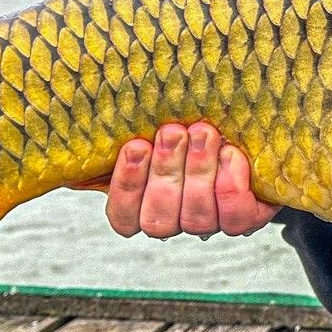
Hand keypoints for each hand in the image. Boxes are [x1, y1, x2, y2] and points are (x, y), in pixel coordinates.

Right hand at [71, 121, 278, 238]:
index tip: (135, 145)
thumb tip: (84, 109)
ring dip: (198, 171)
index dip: (127, 186)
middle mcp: (175, 220)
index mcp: (142, 204)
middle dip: (165, 172)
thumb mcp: (149, 120)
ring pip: (197, 218)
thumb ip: (122, 125)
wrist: (247, 124)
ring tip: (203, 132)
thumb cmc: (187, 117)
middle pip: (159, 220)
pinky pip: (237, 218)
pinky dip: (232, 185)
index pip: (123, 218)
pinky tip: (231, 153)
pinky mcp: (247, 215)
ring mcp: (211, 222)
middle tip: (172, 131)